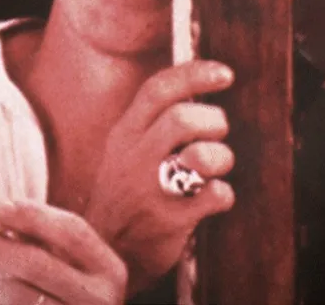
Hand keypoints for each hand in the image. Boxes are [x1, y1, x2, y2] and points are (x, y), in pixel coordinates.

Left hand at [0, 200, 127, 304]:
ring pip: (18, 295)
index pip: (73, 232)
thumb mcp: (73, 265)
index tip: (2, 206)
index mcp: (110, 270)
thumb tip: (3, 209)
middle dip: (1, 247)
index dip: (35, 215)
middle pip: (38, 264)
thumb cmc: (73, 292)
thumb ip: (46, 238)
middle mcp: (99, 298)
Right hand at [84, 60, 236, 294]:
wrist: (99, 251)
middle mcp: (134, 157)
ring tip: (216, 165)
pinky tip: (212, 197)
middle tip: (217, 132)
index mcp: (124, 134)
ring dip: (221, 156)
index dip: (195, 74)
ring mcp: (150, 190)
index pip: (158, 89)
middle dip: (213, 120)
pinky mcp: (169, 221)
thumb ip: (151, 124)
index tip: (225, 74)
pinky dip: (223, 193)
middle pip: (183, 118)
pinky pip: (215, 195)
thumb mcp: (123, 152)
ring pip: (202, 156)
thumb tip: (197, 94)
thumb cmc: (123, 193)